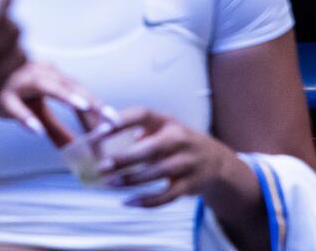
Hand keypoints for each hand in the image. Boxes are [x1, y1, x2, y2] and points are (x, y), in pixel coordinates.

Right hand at [0, 58, 104, 145]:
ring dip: (65, 95)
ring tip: (83, 107)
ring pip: (45, 85)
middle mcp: (37, 72)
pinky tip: (37, 131)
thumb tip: (81, 154)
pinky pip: (14, 105)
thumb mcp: (38, 113)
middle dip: (90, 101)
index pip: (78, 90)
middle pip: (68, 85)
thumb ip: (58, 131)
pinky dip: (25, 117)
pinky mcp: (0, 94)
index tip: (115, 122)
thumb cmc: (12, 94)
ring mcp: (19, 80)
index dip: (96, 106)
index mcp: (50, 75)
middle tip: (109, 119)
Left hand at [101, 106, 249, 208]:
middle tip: (101, 166)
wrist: (216, 161)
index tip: (99, 131)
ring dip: (131, 180)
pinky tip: (128, 202)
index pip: (142, 114)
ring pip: (157, 173)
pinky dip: (147, 201)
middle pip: (150, 148)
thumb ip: (137, 130)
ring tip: (110, 183)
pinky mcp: (190, 185)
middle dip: (124, 158)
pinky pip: (167, 195)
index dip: (120, 122)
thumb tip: (101, 137)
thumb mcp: (162, 128)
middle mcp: (179, 139)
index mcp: (166, 121)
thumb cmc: (176, 143)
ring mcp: (187, 162)